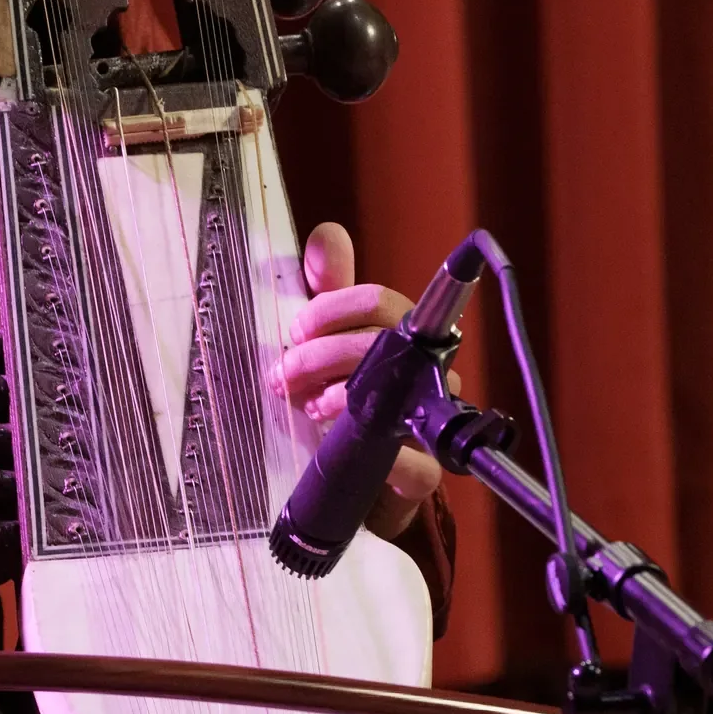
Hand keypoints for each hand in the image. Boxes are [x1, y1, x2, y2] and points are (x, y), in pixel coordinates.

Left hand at [277, 221, 453, 539]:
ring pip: (395, 394)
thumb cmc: (330, 396)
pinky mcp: (423, 474)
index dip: (333, 307)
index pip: (379, 301)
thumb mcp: (319, 339)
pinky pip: (416, 462)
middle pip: (381, 343)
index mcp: (399, 333)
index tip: (296, 328)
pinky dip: (380, 452)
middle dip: (321, 354)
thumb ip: (325, 287)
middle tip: (284, 373)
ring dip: (342, 396)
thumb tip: (326, 235)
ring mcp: (428, 420)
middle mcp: (425, 371)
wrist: (341, 478)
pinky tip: (344, 443)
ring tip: (308, 407)